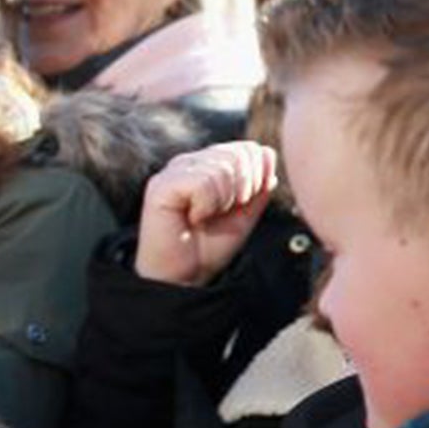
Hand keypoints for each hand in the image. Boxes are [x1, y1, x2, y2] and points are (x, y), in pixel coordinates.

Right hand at [137, 142, 276, 286]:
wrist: (183, 278)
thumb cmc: (207, 247)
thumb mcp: (245, 213)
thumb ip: (259, 184)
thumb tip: (268, 155)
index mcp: (209, 163)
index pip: (249, 149)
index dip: (257, 178)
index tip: (238, 206)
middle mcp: (191, 162)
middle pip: (239, 154)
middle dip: (243, 190)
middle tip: (221, 213)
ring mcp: (174, 171)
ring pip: (223, 168)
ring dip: (222, 201)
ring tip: (205, 217)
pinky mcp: (161, 186)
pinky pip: (202, 182)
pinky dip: (206, 206)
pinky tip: (193, 218)